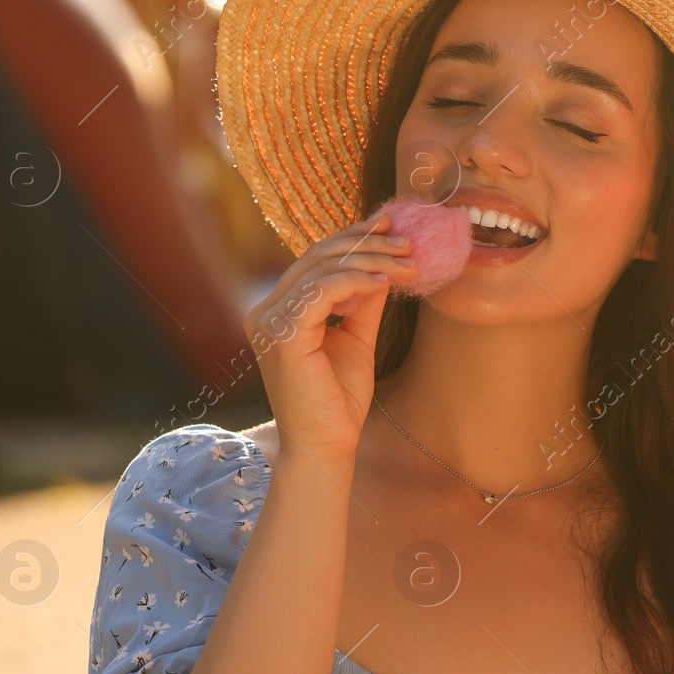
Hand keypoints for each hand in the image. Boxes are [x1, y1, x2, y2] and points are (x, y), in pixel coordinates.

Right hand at [245, 210, 418, 463]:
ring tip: (407, 261)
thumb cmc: (339, 400)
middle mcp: (265, 311)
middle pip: (317, 257)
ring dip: (370, 260)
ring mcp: (269, 321)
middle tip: (407, 241)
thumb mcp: (357, 338)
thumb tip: (384, 262)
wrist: (327, 446)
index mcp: (279, 310)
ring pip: (322, 269)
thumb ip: (364, 301)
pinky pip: (322, 291)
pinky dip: (356, 281)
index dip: (353, 239)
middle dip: (367, 244)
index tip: (391, 227)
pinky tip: (385, 282)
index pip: (315, 260)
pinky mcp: (282, 334)